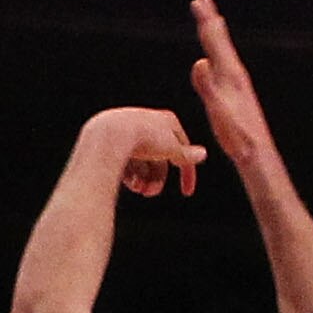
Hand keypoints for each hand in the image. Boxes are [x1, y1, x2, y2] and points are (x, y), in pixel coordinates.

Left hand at [83, 107, 204, 200]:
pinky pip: (125, 161)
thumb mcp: (170, 148)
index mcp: (166, 120)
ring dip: (142, 180)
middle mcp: (148, 122)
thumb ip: (185, 155)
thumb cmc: (143, 138)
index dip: (187, 172)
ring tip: (138, 189)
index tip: (187, 192)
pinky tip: (127, 182)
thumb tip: (202, 155)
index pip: (182, 149)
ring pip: (141, 162)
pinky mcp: (113, 140)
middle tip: (149, 193)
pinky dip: (128, 174)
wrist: (110, 135)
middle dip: (156, 179)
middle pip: (159, 158)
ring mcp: (129, 131)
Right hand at [191, 0, 274, 173]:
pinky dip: (218, 55)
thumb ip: (207, 86)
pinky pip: (224, 66)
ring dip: (215, 35)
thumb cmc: (237, 136)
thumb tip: (200, 61)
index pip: (215, 41)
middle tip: (203, 0)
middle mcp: (236, 74)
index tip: (198, 0)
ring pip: (223, 52)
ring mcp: (237, 84)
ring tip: (210, 22)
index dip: (205, 20)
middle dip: (210, 20)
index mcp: (230, 75)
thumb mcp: (219, 111)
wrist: (257, 153)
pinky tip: (216, 60)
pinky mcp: (237, 94)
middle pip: (220, 41)